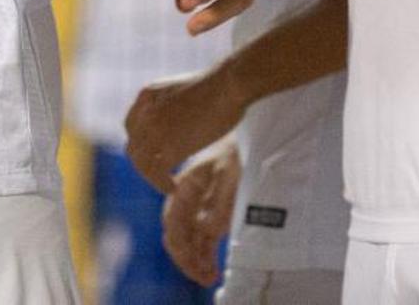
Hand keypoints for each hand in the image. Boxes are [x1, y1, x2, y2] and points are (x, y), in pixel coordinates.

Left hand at [125, 68, 247, 192]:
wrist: (227, 85)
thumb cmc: (216, 86)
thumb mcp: (179, 90)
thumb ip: (168, 104)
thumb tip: (175, 119)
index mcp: (147, 96)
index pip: (131, 127)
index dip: (140, 144)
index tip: (153, 154)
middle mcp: (145, 113)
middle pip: (134, 147)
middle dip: (145, 163)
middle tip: (159, 174)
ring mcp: (155, 130)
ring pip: (142, 163)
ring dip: (153, 178)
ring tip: (166, 185)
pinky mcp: (169, 146)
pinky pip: (157, 173)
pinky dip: (162, 184)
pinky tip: (172, 187)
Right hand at [161, 138, 240, 285]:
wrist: (246, 140)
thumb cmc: (235, 151)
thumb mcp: (229, 173)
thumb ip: (219, 202)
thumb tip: (207, 230)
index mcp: (185, 186)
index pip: (172, 219)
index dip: (177, 241)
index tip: (188, 258)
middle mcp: (187, 201)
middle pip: (177, 235)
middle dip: (185, 258)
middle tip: (201, 275)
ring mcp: (198, 210)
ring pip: (189, 242)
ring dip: (195, 262)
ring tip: (209, 278)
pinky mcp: (211, 216)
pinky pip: (202, 241)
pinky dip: (205, 257)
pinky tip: (212, 271)